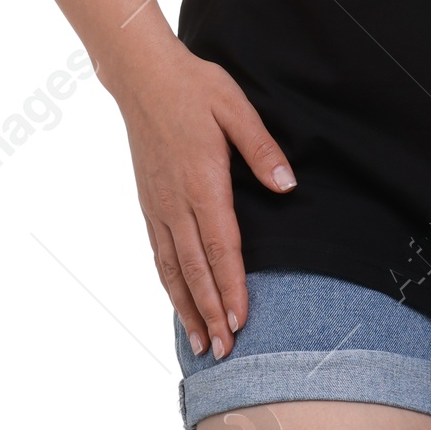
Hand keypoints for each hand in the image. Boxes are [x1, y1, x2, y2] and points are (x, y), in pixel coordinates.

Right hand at [107, 34, 296, 358]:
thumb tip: (288, 185)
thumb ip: (261, 149)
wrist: (142, 76)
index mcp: (202, 181)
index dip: (231, 286)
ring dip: (188, 308)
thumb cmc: (195, 88)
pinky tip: (179, 302)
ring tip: (202, 343)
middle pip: (196, 269)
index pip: (221, 246)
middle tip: (226, 352)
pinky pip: (158, 253)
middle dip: (211, 313)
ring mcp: (158, 205)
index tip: (241, 320)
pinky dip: (169, 284)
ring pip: (173, 269)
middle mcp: (176, 202)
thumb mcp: (235, 107)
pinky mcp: (148, 203)